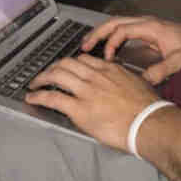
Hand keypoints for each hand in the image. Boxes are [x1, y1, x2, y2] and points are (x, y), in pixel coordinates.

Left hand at [26, 53, 159, 151]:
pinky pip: (53, 98)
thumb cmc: (147, 106)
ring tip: (35, 83)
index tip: (66, 68)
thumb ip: (123, 78)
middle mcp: (96, 76)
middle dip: (53, 67)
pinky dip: (39, 96)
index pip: (84, 59)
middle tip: (46, 74)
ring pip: (57, 75)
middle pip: (67, 63)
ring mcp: (86, 91)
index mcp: (110, 69)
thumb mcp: (137, 82)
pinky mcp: (79, 109)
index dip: (71, 63)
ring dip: (41, 78)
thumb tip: (120, 82)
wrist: (147, 121)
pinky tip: (32, 97)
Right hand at [81, 16, 180, 84]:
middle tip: (83, 46)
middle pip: (115, 22)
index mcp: (151, 27)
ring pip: (117, 24)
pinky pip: (123, 31)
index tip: (106, 58)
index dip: (111, 43)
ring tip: (87, 46)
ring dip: (102, 33)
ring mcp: (146, 26)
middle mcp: (146, 23)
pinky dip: (111, 37)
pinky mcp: (147, 32)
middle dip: (98, 33)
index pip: (123, 30)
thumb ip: (163, 70)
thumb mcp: (180, 61)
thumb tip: (144, 80)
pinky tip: (105, 49)